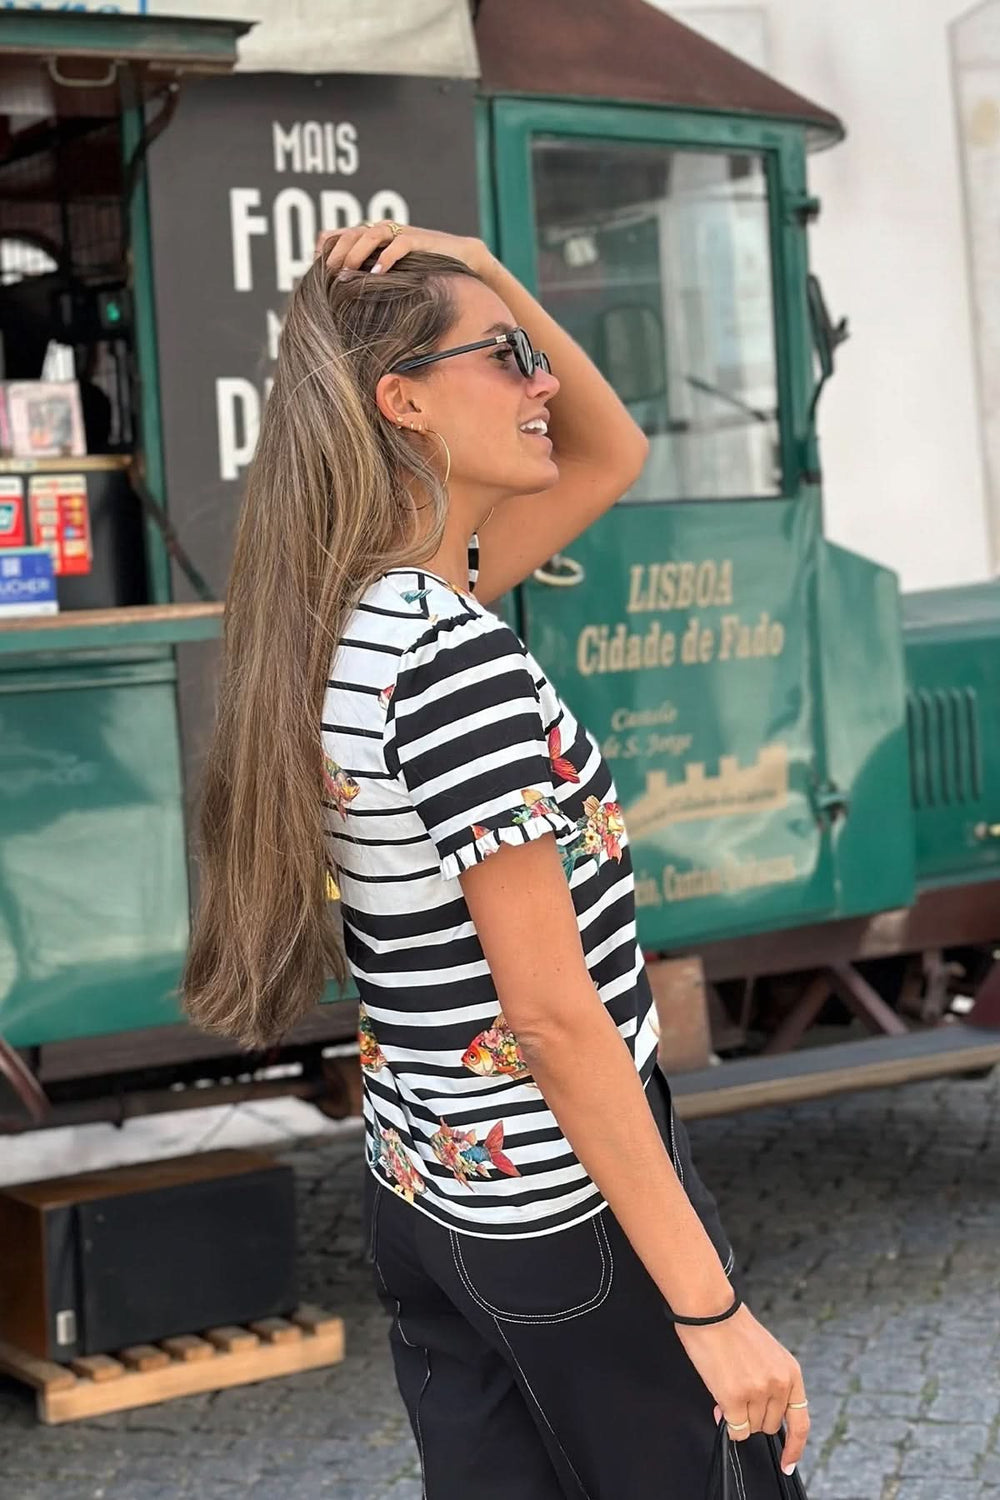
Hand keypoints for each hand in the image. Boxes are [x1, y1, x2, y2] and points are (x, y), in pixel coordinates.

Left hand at [316, 221, 495, 280]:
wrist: (462, 259)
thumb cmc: (424, 271)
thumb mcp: (391, 275)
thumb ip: (369, 278)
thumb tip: (344, 300)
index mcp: (372, 237)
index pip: (340, 234)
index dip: (325, 249)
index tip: (315, 271)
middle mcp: (383, 231)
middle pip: (351, 233)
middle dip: (337, 253)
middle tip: (327, 274)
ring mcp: (401, 233)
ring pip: (371, 234)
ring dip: (356, 253)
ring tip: (346, 272)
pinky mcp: (419, 240)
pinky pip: (399, 244)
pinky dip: (386, 257)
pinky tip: (377, 273)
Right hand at [675, 1305, 808, 1475]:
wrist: (710, 1310)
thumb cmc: (731, 1326)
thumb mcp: (765, 1354)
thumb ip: (768, 1384)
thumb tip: (751, 1414)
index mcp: (791, 1372)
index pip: (800, 1421)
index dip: (795, 1447)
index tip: (787, 1463)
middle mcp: (779, 1385)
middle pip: (769, 1426)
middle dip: (753, 1417)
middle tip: (736, 1397)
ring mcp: (758, 1393)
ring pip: (750, 1429)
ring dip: (738, 1417)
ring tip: (726, 1389)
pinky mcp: (735, 1398)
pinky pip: (735, 1430)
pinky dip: (727, 1423)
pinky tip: (720, 1402)